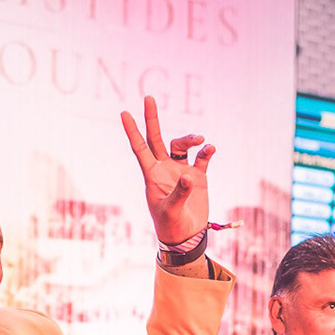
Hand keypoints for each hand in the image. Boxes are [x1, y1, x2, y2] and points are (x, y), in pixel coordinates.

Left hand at [121, 96, 211, 244]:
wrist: (186, 236)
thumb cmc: (171, 226)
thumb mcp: (171, 211)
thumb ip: (178, 193)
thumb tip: (186, 176)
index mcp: (152, 175)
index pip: (140, 149)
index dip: (132, 131)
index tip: (124, 113)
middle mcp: (165, 169)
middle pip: (157, 138)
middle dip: (152, 118)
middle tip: (148, 97)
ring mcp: (181, 171)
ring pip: (181, 145)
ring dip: (189, 138)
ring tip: (201, 140)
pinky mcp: (198, 176)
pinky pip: (201, 157)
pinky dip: (206, 150)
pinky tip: (210, 149)